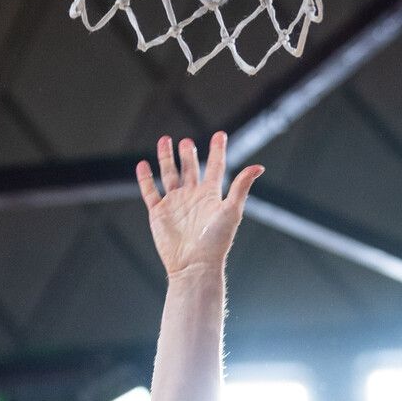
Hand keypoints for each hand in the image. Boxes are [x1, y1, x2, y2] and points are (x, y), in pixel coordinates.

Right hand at [136, 131, 264, 276]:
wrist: (194, 266)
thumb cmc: (216, 242)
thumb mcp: (231, 211)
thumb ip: (241, 187)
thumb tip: (258, 167)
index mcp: (211, 195)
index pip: (215, 167)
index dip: (218, 150)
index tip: (220, 134)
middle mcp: (193, 197)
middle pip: (190, 169)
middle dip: (188, 154)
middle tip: (187, 141)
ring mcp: (175, 204)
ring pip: (169, 175)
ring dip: (166, 158)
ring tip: (164, 140)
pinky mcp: (159, 213)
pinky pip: (150, 192)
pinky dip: (145, 179)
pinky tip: (143, 165)